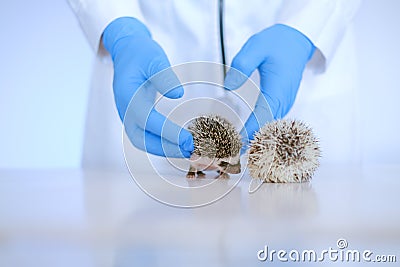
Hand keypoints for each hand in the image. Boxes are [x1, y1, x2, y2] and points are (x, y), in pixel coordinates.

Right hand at [102, 17, 192, 156]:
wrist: (128, 51)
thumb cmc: (140, 53)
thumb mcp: (153, 58)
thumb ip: (164, 76)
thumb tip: (178, 94)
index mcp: (127, 95)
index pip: (147, 120)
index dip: (167, 132)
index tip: (187, 139)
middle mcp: (125, 109)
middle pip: (141, 139)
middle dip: (165, 148)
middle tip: (188, 150)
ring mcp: (129, 115)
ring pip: (143, 141)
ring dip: (163, 149)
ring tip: (186, 151)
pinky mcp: (136, 117)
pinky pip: (146, 136)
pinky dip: (161, 144)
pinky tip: (178, 144)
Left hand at [224, 24, 314, 145]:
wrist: (298, 41)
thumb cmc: (277, 44)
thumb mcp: (256, 47)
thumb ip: (242, 64)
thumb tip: (229, 86)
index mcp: (276, 89)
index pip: (262, 117)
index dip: (249, 132)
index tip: (235, 144)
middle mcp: (283, 100)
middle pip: (266, 127)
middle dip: (249, 139)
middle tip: (228, 150)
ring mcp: (284, 103)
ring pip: (270, 127)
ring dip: (254, 137)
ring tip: (235, 147)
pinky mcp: (282, 103)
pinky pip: (271, 121)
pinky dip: (259, 129)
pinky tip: (246, 135)